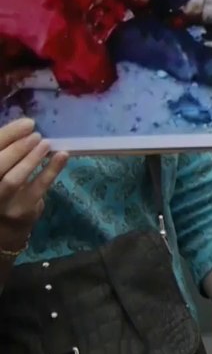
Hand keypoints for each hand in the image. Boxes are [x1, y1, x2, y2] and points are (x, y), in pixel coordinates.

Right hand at [0, 119, 68, 252]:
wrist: (5, 230)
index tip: (27, 123)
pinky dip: (51, 170)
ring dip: (31, 159)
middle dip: (17, 147)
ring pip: (13, 179)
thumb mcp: (1, 171)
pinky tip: (62, 155)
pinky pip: (37, 188)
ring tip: (45, 143)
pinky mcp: (20, 211)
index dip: (7, 135)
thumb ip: (6, 153)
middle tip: (36, 134)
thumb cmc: (3, 192)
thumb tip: (26, 127)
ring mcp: (0, 203)